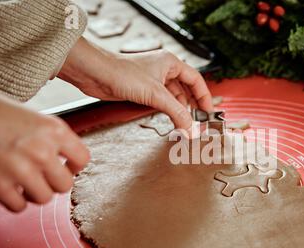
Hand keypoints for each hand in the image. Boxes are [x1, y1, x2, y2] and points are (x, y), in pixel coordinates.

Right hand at [0, 94, 89, 211]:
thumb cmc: (0, 115)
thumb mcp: (36, 119)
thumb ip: (55, 140)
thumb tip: (71, 164)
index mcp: (54, 130)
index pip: (83, 159)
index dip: (74, 165)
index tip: (65, 166)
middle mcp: (41, 150)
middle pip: (65, 184)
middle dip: (54, 183)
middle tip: (43, 177)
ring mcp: (19, 168)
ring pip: (44, 198)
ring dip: (34, 193)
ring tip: (24, 182)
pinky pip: (19, 206)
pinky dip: (14, 201)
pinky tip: (8, 187)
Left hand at [59, 37, 213, 130]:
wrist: (95, 74)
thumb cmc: (122, 73)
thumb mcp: (156, 94)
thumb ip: (177, 112)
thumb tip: (191, 129)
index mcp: (171, 63)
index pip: (196, 80)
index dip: (204, 96)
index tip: (209, 112)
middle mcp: (164, 70)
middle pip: (186, 89)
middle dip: (193, 105)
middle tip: (199, 121)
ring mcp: (153, 80)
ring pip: (174, 97)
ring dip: (180, 110)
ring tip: (186, 125)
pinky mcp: (143, 90)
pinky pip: (162, 102)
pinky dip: (168, 111)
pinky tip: (172, 121)